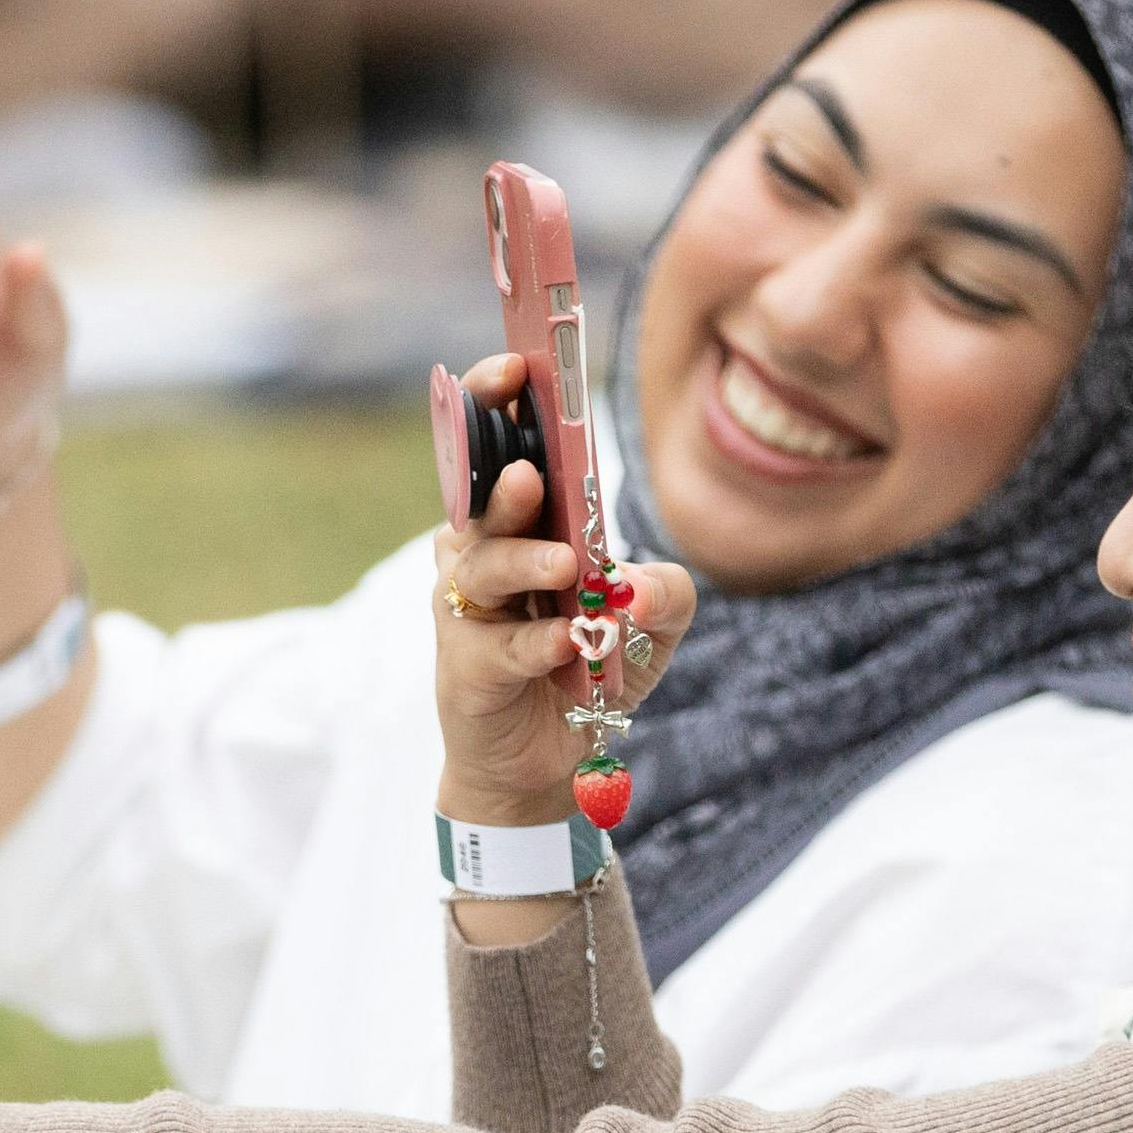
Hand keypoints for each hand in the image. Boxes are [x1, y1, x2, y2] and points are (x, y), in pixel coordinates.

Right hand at [431, 353, 694, 827]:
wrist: (548, 763)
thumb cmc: (589, 670)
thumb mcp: (655, 627)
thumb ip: (666, 591)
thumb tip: (637, 585)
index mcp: (521, 522)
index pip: (498, 443)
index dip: (497, 400)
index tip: (517, 368)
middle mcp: (482, 554)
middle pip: (476, 496)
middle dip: (498, 476)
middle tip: (527, 471)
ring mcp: (468, 611)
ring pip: (484, 568)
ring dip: (524, 560)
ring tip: (566, 564)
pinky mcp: (466, 668)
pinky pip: (499, 646)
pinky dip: (535, 641)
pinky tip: (566, 642)